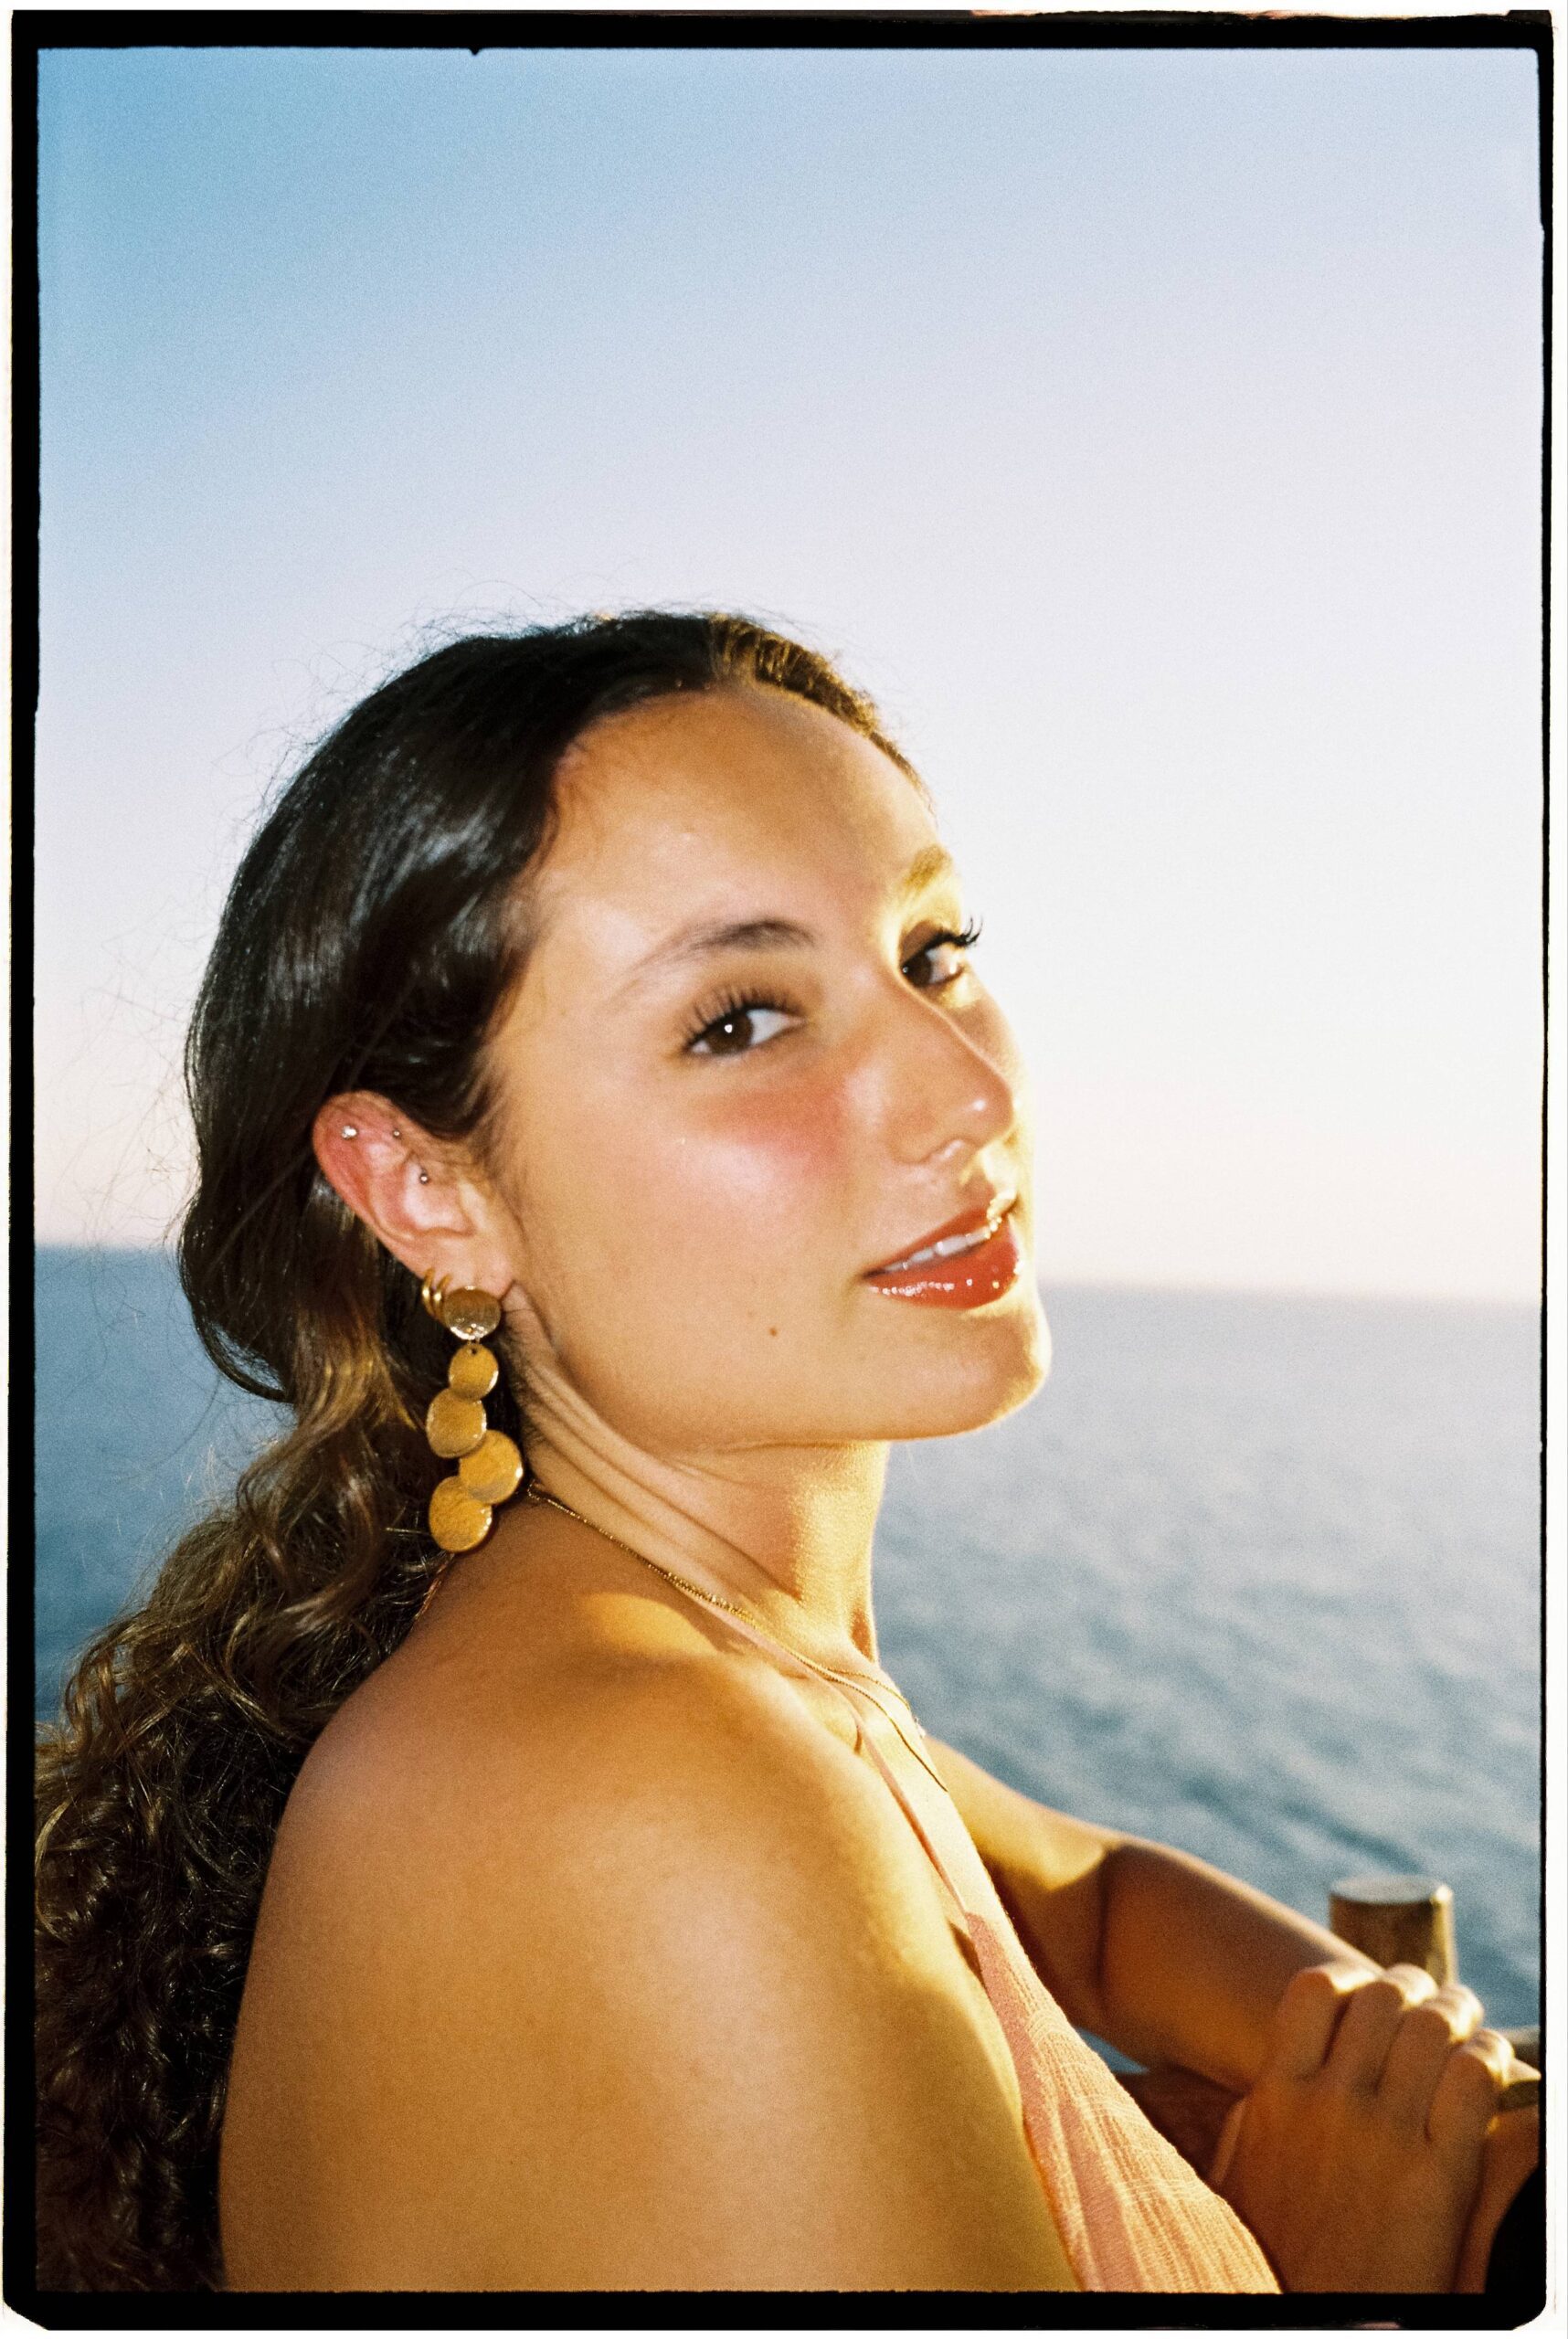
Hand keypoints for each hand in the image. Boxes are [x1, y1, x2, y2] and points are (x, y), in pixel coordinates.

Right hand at [1210, 1960, 1515, 2291]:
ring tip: (1470, 2029)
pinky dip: (1489, 2058)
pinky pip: (1472, 2078)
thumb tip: (1268, 2080)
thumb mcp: (1237, 2175)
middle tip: (1435, 2004)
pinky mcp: (1438, 2177)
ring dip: (1458, 2014)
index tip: (1373, 1994)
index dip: (1354, 1980)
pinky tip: (1491, 2069)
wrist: (1313, 2324)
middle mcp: (1329, 2103)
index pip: (1316, 1990)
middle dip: (1417, 1989)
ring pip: (1432, 2025)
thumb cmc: (1271, 2259)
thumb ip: (1252, 2118)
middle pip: (1384, 1998)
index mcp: (1275, 2097)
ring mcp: (1383, 2137)